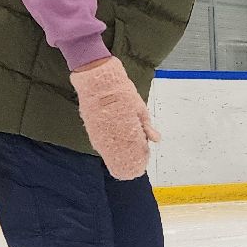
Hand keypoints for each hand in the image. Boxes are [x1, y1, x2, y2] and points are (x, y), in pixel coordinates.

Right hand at [69, 58, 158, 180]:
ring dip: (114, 156)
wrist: (97, 77)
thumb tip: (156, 139)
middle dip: (125, 160)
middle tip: (132, 169)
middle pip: (118, 152)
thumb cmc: (121, 90)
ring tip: (120, 164)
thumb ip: (146, 125)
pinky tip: (108, 152)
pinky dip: (105, 148)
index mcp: (123, 126)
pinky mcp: (90, 125)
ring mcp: (97, 129)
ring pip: (107, 148)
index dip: (137, 158)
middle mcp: (108, 131)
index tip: (142, 164)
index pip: (131, 149)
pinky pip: (98, 141)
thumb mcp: (138, 106)